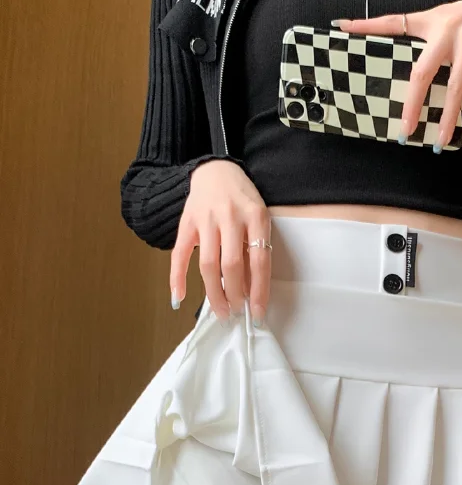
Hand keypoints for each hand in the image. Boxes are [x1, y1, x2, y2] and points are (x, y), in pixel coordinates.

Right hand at [170, 159, 270, 324]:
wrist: (216, 170)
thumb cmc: (242, 201)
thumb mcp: (258, 220)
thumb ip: (255, 251)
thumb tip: (253, 292)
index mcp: (255, 216)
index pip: (260, 261)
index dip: (259, 291)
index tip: (258, 314)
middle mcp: (230, 216)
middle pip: (231, 265)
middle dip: (234, 295)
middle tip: (236, 313)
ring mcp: (206, 218)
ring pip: (208, 264)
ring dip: (214, 293)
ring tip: (220, 310)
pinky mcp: (186, 222)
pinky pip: (180, 254)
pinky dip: (177, 278)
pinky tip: (179, 298)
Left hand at [334, 0, 461, 149]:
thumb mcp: (455, 20)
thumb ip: (436, 41)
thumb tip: (420, 75)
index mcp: (433, 20)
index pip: (394, 22)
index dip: (367, 25)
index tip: (342, 27)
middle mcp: (448, 27)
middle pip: (422, 72)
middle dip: (412, 105)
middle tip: (405, 131)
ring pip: (454, 86)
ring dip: (448, 118)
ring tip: (441, 141)